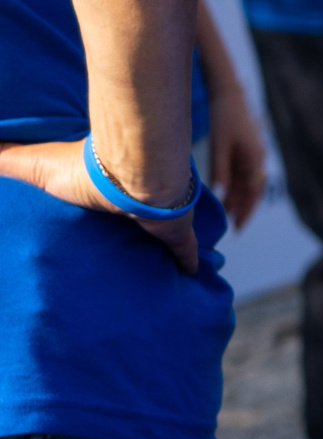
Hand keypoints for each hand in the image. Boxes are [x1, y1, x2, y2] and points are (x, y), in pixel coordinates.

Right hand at [0, 140, 198, 272]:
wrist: (130, 173)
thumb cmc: (82, 170)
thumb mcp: (33, 165)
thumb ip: (5, 158)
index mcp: (99, 190)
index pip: (95, 206)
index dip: (89, 215)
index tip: (81, 232)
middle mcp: (131, 204)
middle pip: (128, 225)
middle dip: (124, 239)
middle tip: (113, 265)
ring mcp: (157, 218)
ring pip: (156, 238)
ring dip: (153, 252)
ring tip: (144, 279)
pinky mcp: (176, 232)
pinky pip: (186, 252)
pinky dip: (189, 262)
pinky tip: (189, 275)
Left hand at [201, 82, 266, 230]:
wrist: (229, 95)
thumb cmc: (225, 118)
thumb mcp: (219, 145)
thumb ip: (220, 169)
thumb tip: (220, 192)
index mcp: (254, 160)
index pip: (253, 193)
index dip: (246, 211)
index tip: (237, 227)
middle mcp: (257, 160)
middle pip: (253, 191)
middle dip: (243, 209)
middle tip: (233, 227)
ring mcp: (253, 156)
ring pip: (247, 184)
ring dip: (238, 199)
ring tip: (227, 213)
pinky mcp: (246, 151)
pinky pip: (242, 174)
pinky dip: (235, 187)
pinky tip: (226, 193)